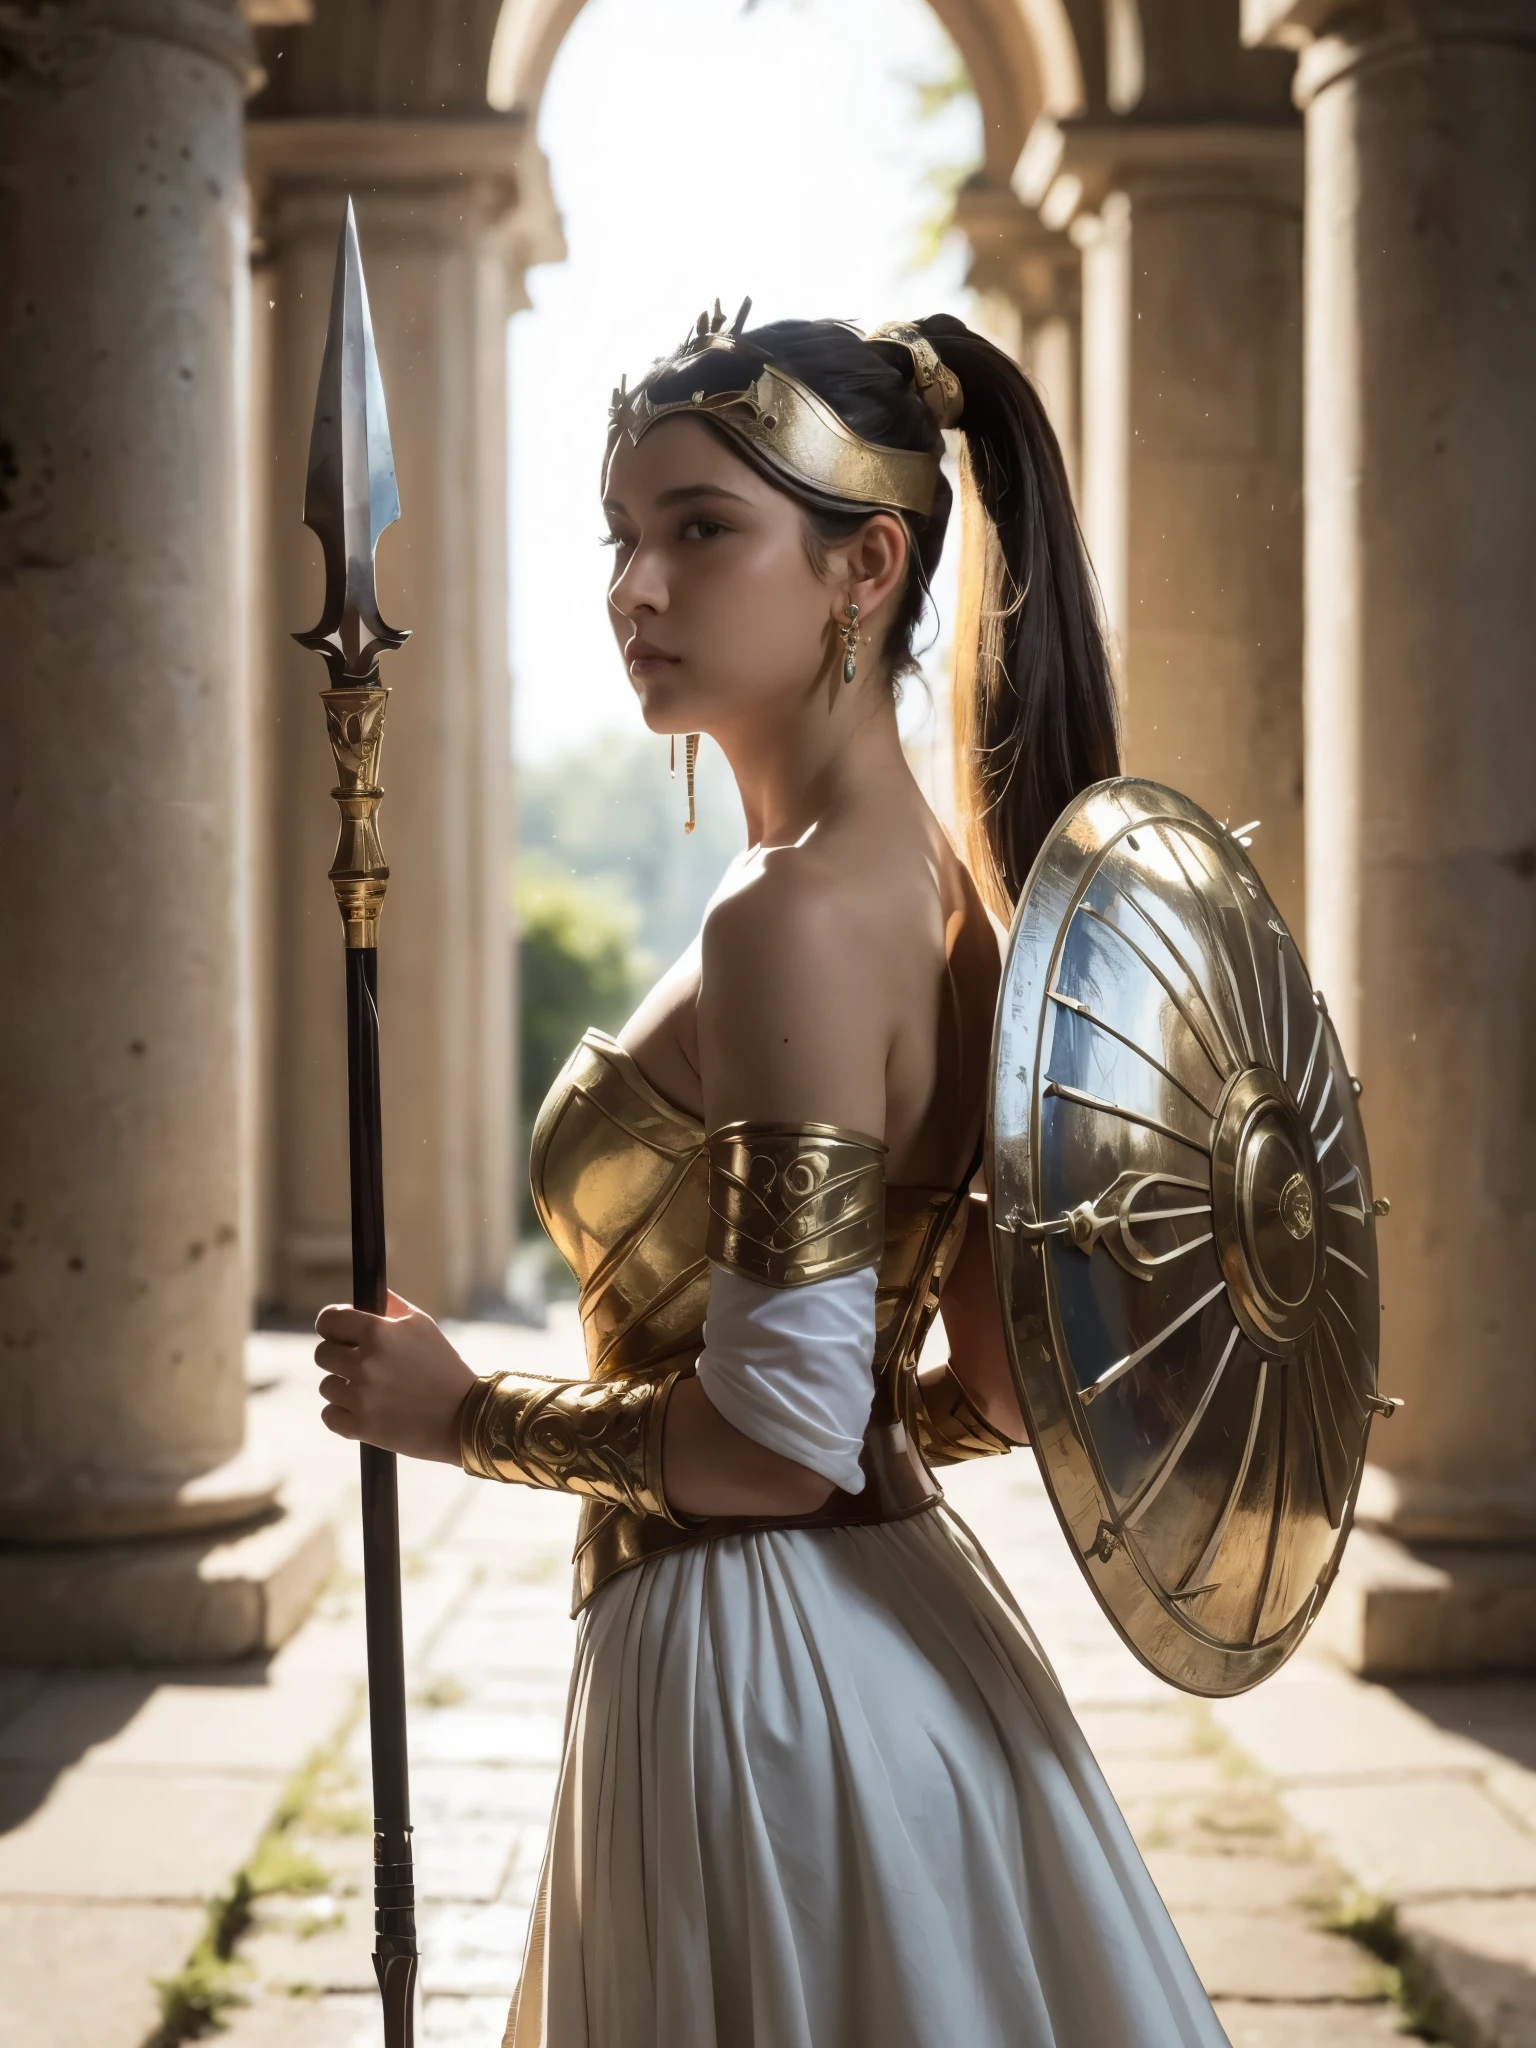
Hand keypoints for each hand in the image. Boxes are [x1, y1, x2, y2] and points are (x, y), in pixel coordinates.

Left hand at [314, 1291, 477, 1463]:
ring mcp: (361, 1397)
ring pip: (326, 1386)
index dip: (330, 1325)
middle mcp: (365, 1363)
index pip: (329, 1320)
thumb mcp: (424, 1326)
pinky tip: (364, 1409)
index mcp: (379, 1333)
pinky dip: (342, 1414)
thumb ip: (391, 1306)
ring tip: (371, 1390)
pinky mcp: (361, 1427)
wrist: (463, 1416)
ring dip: (343, 1387)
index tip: (336, 1332)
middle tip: (358, 1363)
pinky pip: (329, 1415)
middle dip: (337, 1356)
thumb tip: (366, 1297)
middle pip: (321, 1354)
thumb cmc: (444, 1366)